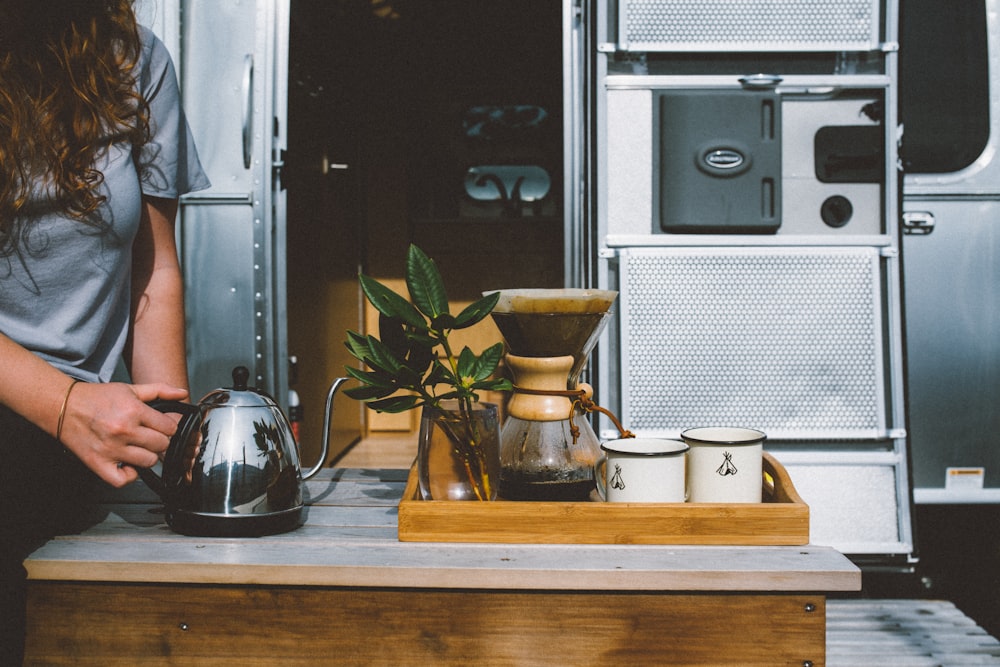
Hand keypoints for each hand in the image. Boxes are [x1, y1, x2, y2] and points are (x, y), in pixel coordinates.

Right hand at [59, 382, 188, 486]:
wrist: (64, 406)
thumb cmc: (97, 398)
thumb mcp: (130, 388)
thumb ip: (160, 390)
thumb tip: (183, 394)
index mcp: (134, 411)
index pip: (170, 428)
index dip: (169, 427)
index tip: (161, 426)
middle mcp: (124, 430)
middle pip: (162, 445)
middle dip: (160, 441)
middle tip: (150, 436)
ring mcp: (111, 449)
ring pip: (148, 462)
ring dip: (147, 456)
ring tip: (138, 448)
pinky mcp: (98, 463)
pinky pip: (122, 480)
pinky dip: (129, 476)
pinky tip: (128, 464)